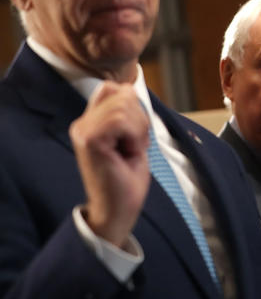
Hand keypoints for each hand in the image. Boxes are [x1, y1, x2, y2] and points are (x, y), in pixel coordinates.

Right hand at [69, 82, 150, 246]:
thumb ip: (128, 114)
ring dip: (138, 130)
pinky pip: (121, 120)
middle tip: (134, 147)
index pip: (114, 88)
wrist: (117, 210)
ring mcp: (83, 130)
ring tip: (130, 151)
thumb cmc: (126, 180)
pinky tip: (128, 153)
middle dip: (140, 120)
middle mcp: (82, 123)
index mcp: (90, 121)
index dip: (134, 107)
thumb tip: (130, 89)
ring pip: (124, 106)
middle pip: (123, 94)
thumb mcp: (132, 139)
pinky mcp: (89, 140)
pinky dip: (134, 136)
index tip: (135, 136)